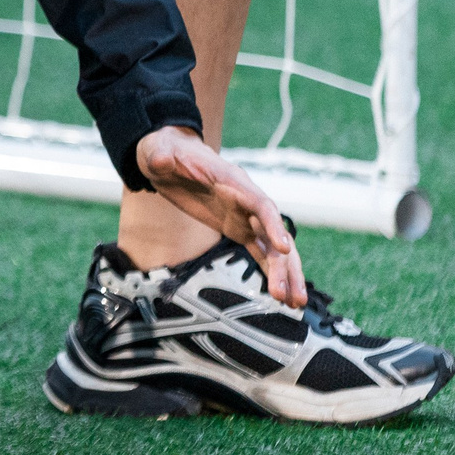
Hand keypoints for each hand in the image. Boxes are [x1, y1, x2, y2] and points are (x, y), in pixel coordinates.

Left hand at [134, 125, 303, 306]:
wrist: (167, 155)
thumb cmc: (166, 151)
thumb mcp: (159, 152)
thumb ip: (161, 157)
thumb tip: (160, 161)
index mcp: (233, 181)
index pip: (261, 205)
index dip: (274, 226)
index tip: (284, 250)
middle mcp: (246, 200)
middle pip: (273, 234)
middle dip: (285, 264)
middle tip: (290, 296)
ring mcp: (244, 215)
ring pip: (272, 248)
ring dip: (285, 274)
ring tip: (295, 303)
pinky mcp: (237, 227)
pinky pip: (259, 252)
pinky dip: (270, 271)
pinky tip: (281, 294)